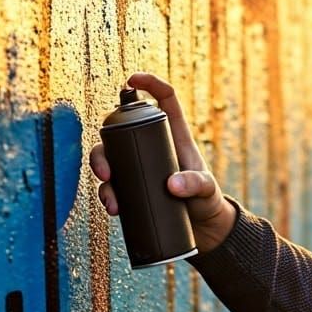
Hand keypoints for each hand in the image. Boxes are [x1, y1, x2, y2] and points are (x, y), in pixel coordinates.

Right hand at [89, 72, 236, 253]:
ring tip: (111, 199)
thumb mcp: (207, 191)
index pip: (164, 100)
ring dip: (102, 174)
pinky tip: (113, 208)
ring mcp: (141, 168)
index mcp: (175, 137)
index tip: (132, 79)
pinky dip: (107, 195)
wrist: (205, 232)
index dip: (149, 84)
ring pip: (109, 159)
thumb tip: (171, 185)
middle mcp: (154, 148)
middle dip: (104, 147)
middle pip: (120, 132)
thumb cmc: (209, 203)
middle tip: (106, 172)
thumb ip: (195, 185)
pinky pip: (112, 186)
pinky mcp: (135, 189)